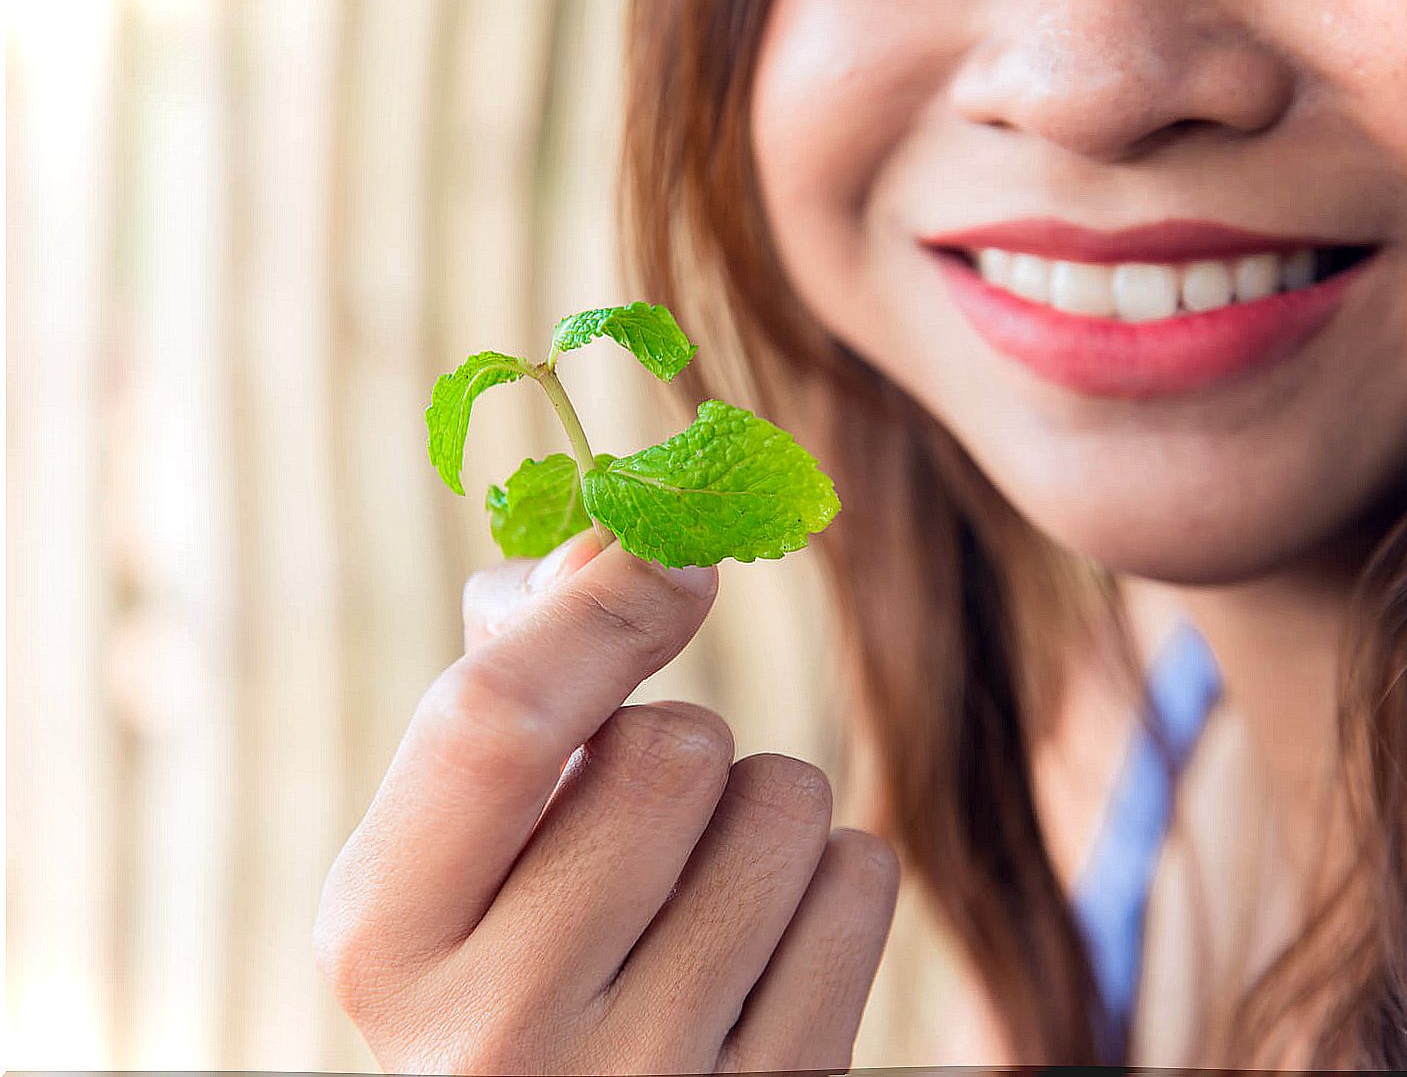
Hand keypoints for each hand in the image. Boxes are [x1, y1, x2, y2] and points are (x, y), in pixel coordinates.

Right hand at [313, 532, 899, 1073]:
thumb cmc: (519, 953)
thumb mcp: (460, 843)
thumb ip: (512, 681)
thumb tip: (614, 538)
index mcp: (384, 939)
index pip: (496, 719)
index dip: (599, 605)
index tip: (671, 555)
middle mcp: (497, 1033)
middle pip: (673, 750)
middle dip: (680, 746)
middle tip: (647, 820)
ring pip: (784, 804)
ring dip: (762, 811)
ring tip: (701, 893)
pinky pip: (861, 882)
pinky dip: (828, 882)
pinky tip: (766, 951)